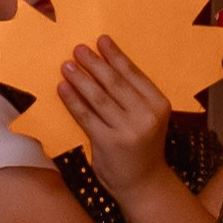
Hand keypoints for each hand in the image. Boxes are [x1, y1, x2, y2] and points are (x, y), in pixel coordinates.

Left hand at [58, 39, 172, 200]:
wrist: (143, 182)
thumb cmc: (142, 146)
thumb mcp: (148, 119)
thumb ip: (134, 98)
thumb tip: (104, 68)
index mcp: (159, 104)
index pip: (134, 74)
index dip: (116, 56)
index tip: (102, 40)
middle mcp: (146, 116)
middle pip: (115, 83)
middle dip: (95, 63)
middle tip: (78, 49)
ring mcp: (128, 130)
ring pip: (99, 97)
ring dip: (80, 79)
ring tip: (67, 65)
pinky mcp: (108, 142)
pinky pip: (86, 116)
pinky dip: (73, 100)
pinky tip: (63, 88)